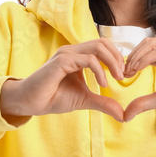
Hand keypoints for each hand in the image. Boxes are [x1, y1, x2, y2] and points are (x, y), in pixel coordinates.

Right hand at [0, 39, 126, 123]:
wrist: (31, 102)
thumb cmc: (54, 97)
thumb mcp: (84, 100)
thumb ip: (103, 103)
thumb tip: (122, 114)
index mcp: (78, 55)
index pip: (103, 46)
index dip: (117, 58)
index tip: (124, 75)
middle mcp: (72, 51)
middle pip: (103, 42)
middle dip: (117, 58)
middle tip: (123, 76)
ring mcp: (66, 54)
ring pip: (97, 47)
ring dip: (111, 62)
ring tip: (117, 78)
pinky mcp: (61, 61)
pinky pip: (87, 60)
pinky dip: (99, 71)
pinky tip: (103, 84)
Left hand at [120, 38, 155, 122]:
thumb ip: (144, 103)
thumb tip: (125, 115)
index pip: (146, 50)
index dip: (132, 60)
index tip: (123, 75)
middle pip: (147, 43)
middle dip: (132, 56)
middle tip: (123, 72)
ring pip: (152, 44)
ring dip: (136, 56)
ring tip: (129, 71)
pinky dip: (146, 58)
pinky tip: (137, 69)